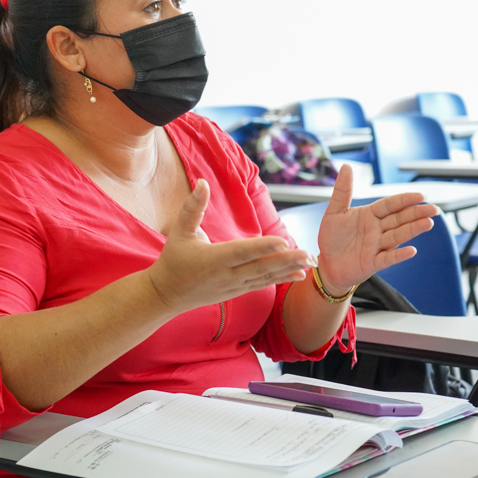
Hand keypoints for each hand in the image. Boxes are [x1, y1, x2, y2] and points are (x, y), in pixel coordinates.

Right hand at [146, 179, 316, 314]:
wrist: (166, 294)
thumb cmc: (173, 259)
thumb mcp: (180, 231)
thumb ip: (193, 207)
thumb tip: (202, 182)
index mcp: (213, 259)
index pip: (242, 252)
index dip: (263, 247)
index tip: (283, 241)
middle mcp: (226, 275)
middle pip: (260, 267)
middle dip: (287, 261)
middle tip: (309, 255)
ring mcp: (233, 286)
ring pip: (265, 278)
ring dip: (289, 270)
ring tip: (311, 264)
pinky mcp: (237, 291)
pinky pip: (262, 284)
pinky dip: (281, 279)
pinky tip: (299, 275)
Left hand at [317, 165, 437, 293]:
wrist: (327, 264)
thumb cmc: (332, 238)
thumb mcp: (334, 211)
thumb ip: (342, 190)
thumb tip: (347, 166)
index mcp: (369, 215)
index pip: (390, 205)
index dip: (404, 200)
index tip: (421, 195)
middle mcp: (377, 229)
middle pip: (399, 219)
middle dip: (416, 213)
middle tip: (433, 209)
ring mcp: (377, 246)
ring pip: (398, 236)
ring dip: (413, 229)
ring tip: (428, 223)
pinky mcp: (373, 263)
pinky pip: (388, 258)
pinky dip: (399, 255)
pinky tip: (412, 250)